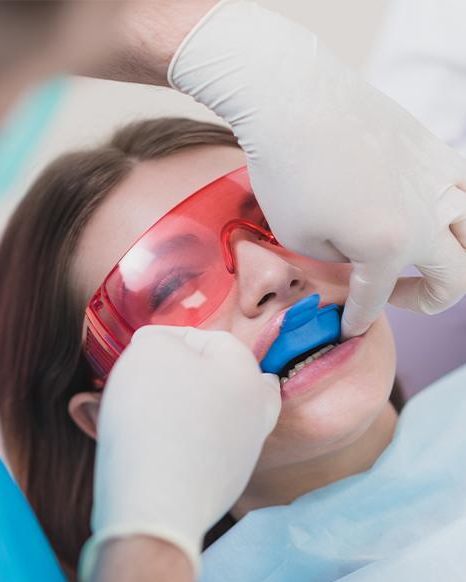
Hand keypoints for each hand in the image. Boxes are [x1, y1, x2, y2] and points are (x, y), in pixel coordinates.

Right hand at [80, 325, 279, 581]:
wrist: (155, 504)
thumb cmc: (153, 417)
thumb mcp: (150, 351)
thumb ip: (159, 339)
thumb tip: (160, 348)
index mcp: (247, 374)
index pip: (212, 339)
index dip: (171, 337)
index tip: (140, 349)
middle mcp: (256, 413)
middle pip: (229, 379)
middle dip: (195, 373)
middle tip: (161, 377)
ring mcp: (244, 453)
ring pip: (220, 415)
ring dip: (191, 407)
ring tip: (153, 410)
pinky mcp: (225, 485)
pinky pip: (206, 450)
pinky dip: (186, 441)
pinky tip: (159, 444)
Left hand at [169, 0, 465, 336]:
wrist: (293, 99)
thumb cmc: (287, 171)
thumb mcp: (301, 238)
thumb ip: (340, 262)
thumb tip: (358, 260)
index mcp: (390, 246)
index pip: (377, 299)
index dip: (359, 319)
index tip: (348, 327)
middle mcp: (428, 216)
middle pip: (454, 279)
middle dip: (426, 301)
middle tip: (394, 296)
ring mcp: (439, 179)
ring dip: (454, 258)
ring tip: (423, 258)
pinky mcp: (434, 149)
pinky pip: (463, 189)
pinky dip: (453, 211)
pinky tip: (427, 210)